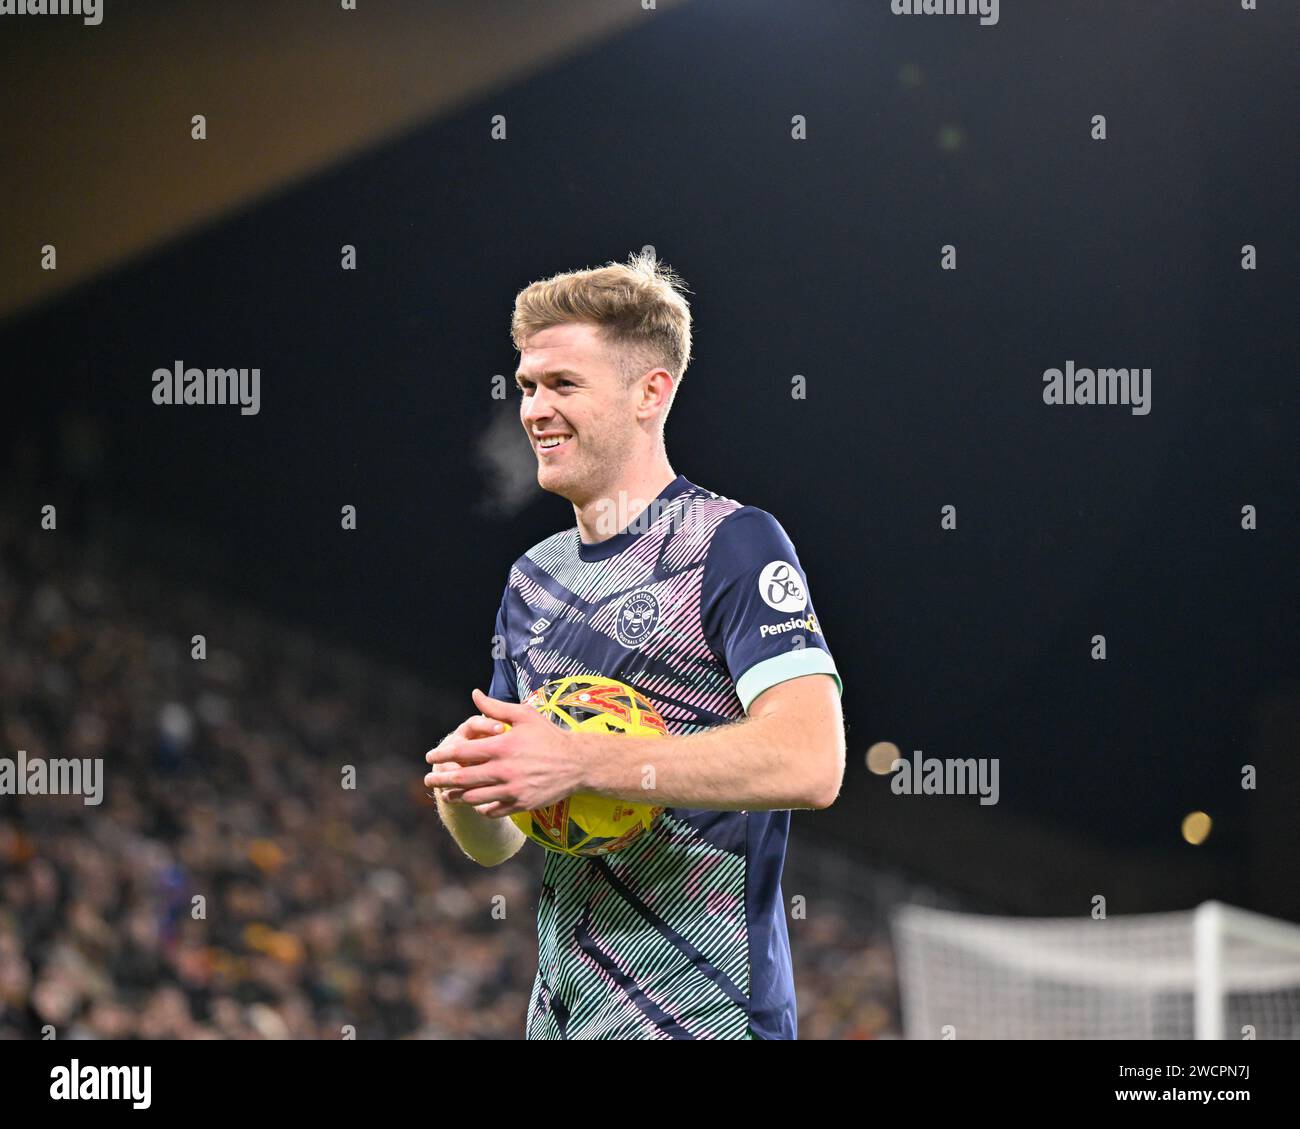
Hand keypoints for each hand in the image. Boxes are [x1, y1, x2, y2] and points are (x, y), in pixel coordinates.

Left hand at [423, 688, 581, 817]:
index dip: (443, 755)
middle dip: (441, 779)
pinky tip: (474, 805)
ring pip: (475, 798)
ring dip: (457, 796)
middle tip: (427, 780)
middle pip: (463, 778)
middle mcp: (504, 770)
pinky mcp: (521, 804)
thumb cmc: (548, 735)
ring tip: (447, 794)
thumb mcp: (524, 715)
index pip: (463, 751)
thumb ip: (496, 708)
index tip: (430, 757)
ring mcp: (512, 790)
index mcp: (502, 746)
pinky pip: (493, 811)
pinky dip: (481, 809)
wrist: (577, 763)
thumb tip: (474, 694)